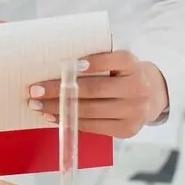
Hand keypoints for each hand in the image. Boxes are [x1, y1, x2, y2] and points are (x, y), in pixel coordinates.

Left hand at [27, 50, 168, 138]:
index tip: (69, 64)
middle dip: (60, 89)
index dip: (93, 62)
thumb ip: (97, 57)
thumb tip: (59, 54)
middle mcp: (137, 88)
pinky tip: (53, 116)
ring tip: (37, 104)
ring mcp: (134, 111)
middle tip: (35, 89)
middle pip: (94, 89)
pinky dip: (70, 121)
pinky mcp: (126, 130)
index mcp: (133, 64)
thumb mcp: (116, 61)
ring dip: (59, 108)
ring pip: (90, 110)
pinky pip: (93, 127)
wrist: (149, 97)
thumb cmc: (121, 75)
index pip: (113, 60)